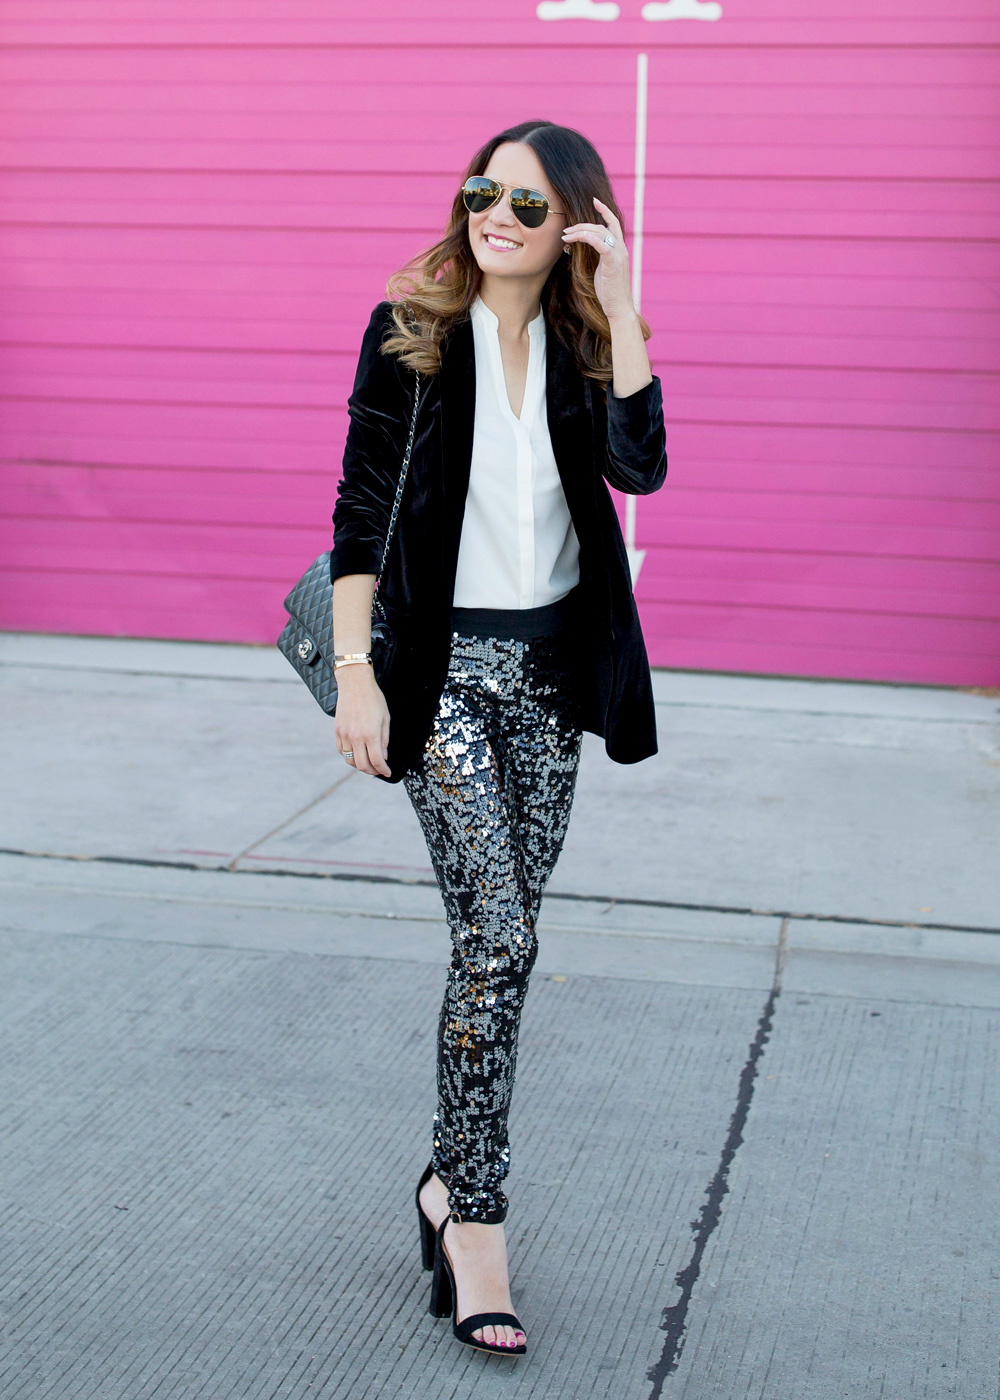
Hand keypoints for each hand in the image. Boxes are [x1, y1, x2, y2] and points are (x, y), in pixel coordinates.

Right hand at [333, 666, 390, 777]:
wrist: (355, 684)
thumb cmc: (373, 699)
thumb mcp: (386, 719)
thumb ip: (384, 740)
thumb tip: (383, 757)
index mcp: (371, 734)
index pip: (377, 761)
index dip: (383, 770)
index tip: (387, 772)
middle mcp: (356, 737)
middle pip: (362, 765)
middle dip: (372, 771)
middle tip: (378, 770)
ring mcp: (344, 735)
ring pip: (350, 761)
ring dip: (360, 765)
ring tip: (368, 763)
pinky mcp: (337, 731)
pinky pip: (342, 751)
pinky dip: (349, 756)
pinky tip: (357, 753)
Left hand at [561, 197, 636, 325]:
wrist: (619, 308)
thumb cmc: (609, 292)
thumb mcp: (603, 270)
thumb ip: (599, 256)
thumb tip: (586, 248)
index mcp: (619, 249)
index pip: (613, 224)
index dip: (604, 211)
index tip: (595, 201)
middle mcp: (621, 249)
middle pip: (602, 226)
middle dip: (582, 225)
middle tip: (566, 230)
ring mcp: (618, 256)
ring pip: (600, 233)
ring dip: (580, 232)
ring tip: (565, 236)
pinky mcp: (613, 264)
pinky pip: (602, 245)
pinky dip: (589, 238)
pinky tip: (577, 238)